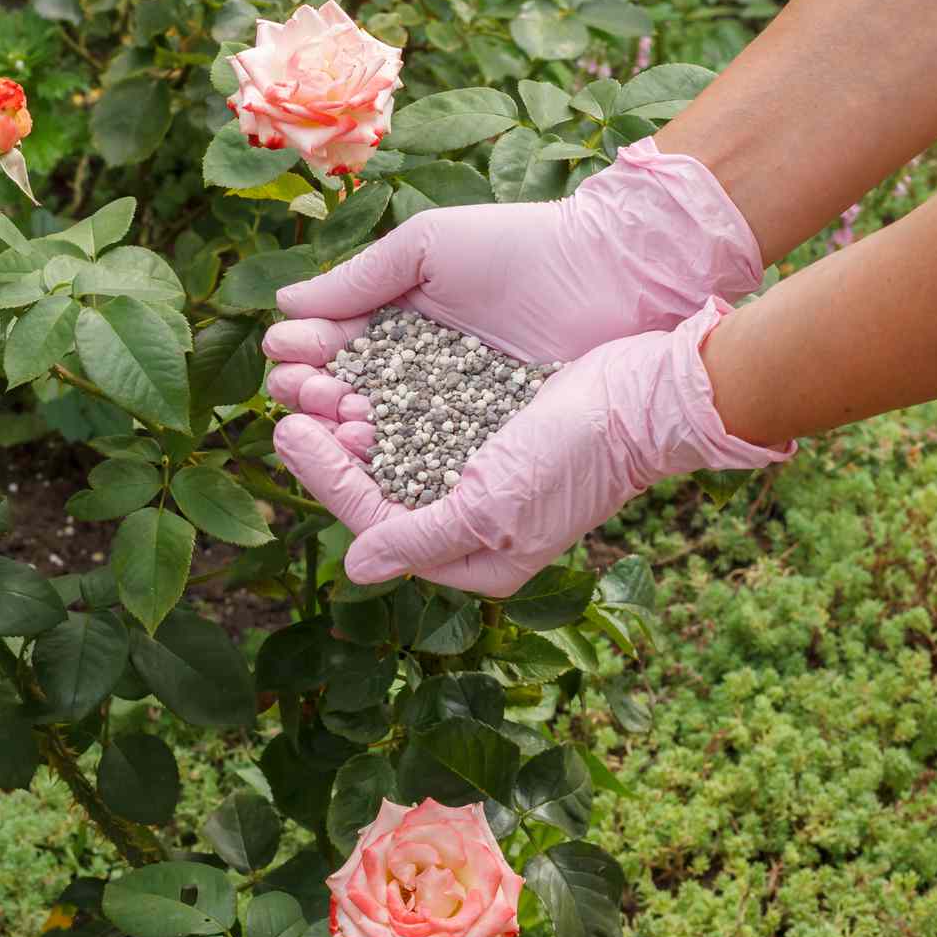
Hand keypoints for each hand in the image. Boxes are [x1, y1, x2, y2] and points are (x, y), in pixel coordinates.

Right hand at [263, 138, 761, 428]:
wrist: (613, 271)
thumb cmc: (521, 247)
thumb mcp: (428, 249)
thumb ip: (357, 281)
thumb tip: (283, 307)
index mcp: (397, 326)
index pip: (333, 352)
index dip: (305, 357)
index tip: (286, 355)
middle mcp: (416, 377)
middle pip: (345, 400)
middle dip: (313, 397)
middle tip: (301, 392)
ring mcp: (450, 416)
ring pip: (381, 435)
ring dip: (343, 431)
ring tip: (330, 420)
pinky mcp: (485, 446)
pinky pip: (429, 459)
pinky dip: (394, 456)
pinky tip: (368, 446)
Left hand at [272, 300, 793, 596]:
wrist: (648, 392)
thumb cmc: (575, 456)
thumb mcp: (492, 508)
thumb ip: (419, 539)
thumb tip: (355, 569)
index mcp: (470, 559)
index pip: (373, 522)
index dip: (324, 477)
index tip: (287, 431)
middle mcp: (468, 523)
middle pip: (376, 485)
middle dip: (330, 445)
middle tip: (288, 399)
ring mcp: (477, 473)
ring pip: (391, 448)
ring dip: (351, 413)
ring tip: (314, 377)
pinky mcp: (486, 427)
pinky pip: (419, 416)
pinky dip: (386, 394)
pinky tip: (356, 367)